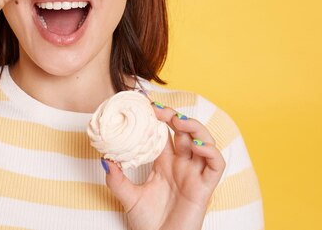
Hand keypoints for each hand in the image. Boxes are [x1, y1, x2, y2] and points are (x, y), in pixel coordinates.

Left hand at [104, 105, 224, 229]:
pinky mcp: (205, 188)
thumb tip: (104, 159)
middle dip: (175, 116)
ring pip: (205, 142)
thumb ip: (116, 179)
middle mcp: (182, 165)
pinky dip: (210, 151)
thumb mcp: (127, 197)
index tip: (145, 103)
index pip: (165, 132)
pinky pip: (216, 165)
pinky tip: (197, 146)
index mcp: (165, 163)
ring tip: (178, 121)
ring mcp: (195, 175)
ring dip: (195, 128)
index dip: (159, 116)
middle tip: (158, 110)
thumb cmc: (147, 223)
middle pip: (185, 132)